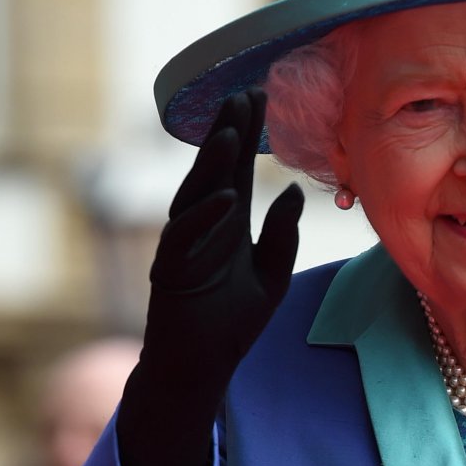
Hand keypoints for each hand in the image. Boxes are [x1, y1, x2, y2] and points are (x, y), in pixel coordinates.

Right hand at [139, 88, 302, 395]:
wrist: (199, 370)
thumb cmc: (232, 324)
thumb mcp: (271, 277)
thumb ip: (283, 236)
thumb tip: (295, 191)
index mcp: (227, 225)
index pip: (238, 170)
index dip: (247, 135)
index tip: (261, 96)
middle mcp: (202, 228)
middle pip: (216, 173)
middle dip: (228, 134)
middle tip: (244, 95)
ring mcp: (183, 248)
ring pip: (196, 197)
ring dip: (212, 166)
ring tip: (231, 133)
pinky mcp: (170, 274)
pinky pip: (185, 240)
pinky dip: (204, 219)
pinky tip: (224, 197)